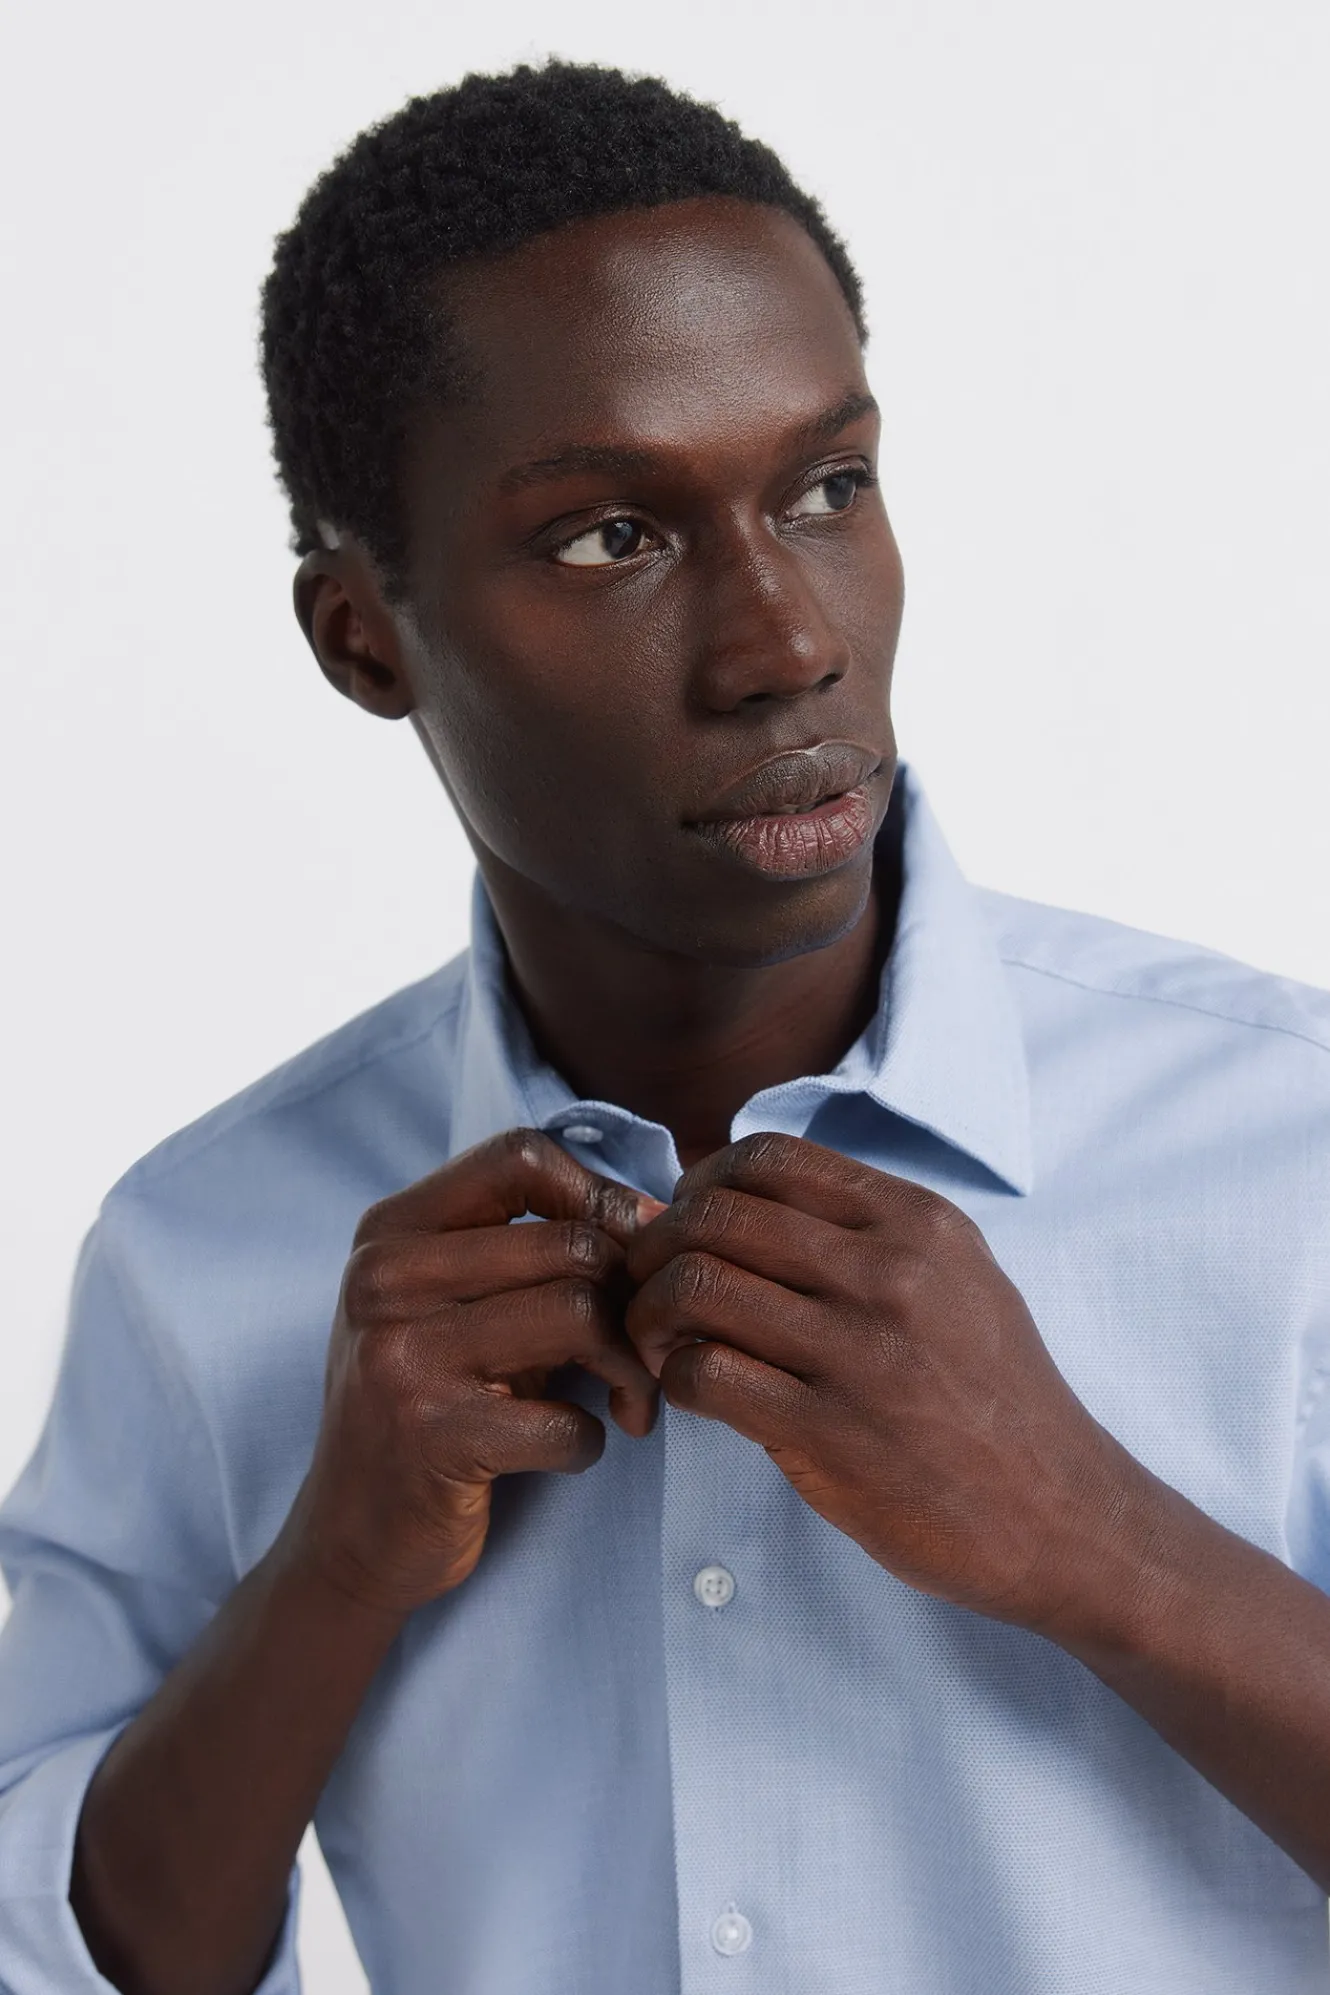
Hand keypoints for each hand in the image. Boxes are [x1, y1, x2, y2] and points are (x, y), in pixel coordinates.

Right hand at [291, 1129, 667, 1616]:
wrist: (350, 1536)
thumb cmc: (432, 1406)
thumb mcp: (454, 1306)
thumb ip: (527, 1252)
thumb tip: (660, 1217)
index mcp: (391, 1230)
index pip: (520, 1156)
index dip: (601, 1195)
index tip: (635, 1253)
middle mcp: (384, 1279)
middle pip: (571, 1243)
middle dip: (635, 1300)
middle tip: (646, 1348)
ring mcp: (401, 1355)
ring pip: (579, 1315)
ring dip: (631, 1369)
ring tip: (629, 1399)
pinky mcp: (430, 1435)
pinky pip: (567, 1420)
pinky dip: (592, 1441)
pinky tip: (572, 1450)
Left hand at [623, 1132, 1140, 1633]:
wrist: (1064, 1518)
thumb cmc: (992, 1398)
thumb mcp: (956, 1280)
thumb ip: (858, 1233)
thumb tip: (723, 1197)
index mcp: (917, 1222)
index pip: (767, 1156)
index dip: (701, 1184)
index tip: (688, 1226)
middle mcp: (891, 1273)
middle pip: (715, 1213)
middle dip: (653, 1247)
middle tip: (645, 1288)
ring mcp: (861, 1353)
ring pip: (695, 1285)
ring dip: (647, 1314)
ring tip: (655, 1344)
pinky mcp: (831, 1435)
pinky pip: (705, 1374)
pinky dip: (673, 1379)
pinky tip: (689, 1396)